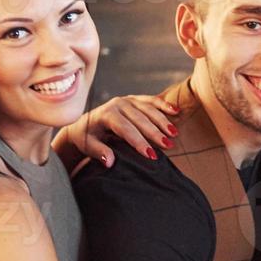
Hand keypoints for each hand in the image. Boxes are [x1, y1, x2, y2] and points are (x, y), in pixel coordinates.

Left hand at [57, 94, 178, 167]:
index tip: (151, 155)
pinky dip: (164, 105)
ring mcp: (127, 100)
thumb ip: (99, 152)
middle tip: (168, 145)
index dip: (139, 142)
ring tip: (174, 134)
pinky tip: (176, 111)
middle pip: (140, 119)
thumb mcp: (88, 146)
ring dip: (162, 121)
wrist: (85, 124)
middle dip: (155, 133)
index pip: (126, 129)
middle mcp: (117, 104)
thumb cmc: (88, 137)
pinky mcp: (135, 99)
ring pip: (148, 109)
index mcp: (105, 114)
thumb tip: (109, 162)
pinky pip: (151, 100)